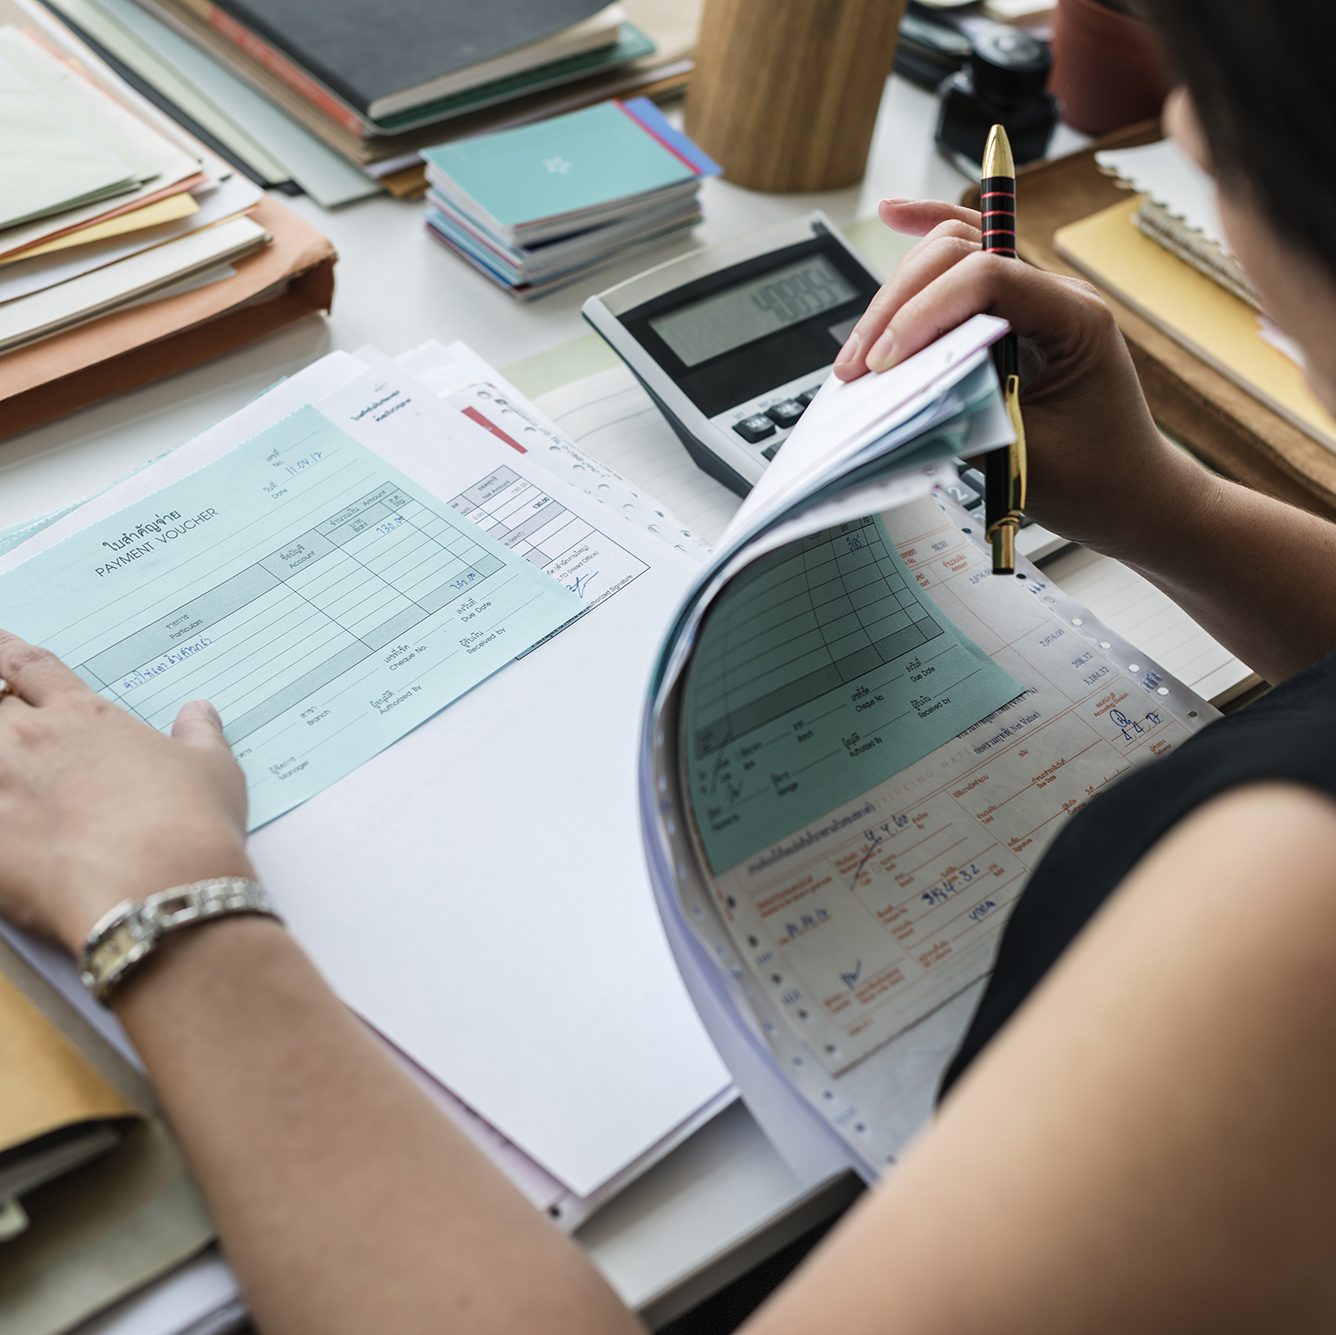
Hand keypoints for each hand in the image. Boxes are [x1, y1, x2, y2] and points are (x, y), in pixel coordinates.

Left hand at [0, 631, 252, 955]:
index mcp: (84, 716)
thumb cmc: (191, 824)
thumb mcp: (213, 770)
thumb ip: (200, 734)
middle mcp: (32, 740)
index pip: (29, 666)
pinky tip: (4, 832)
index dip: (6, 652)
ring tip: (8, 780)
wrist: (161, 888)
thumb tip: (200, 712)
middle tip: (7, 726)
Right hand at [833, 200, 1197, 554]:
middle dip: (898, 303)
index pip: (988, 278)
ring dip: (897, 293)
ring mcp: (1033, 301)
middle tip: (857, 365)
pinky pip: (966, 263)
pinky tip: (895, 216)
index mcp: (1076, 319)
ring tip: (858, 351)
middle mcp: (1055, 295)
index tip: (882, 364)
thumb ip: (969, 414)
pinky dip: (927, 240)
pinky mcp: (1012, 317)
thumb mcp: (1026, 456)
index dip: (924, 313)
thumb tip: (899, 389)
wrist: (1132, 496)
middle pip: (961, 253)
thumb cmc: (1094, 480)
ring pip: (953, 254)